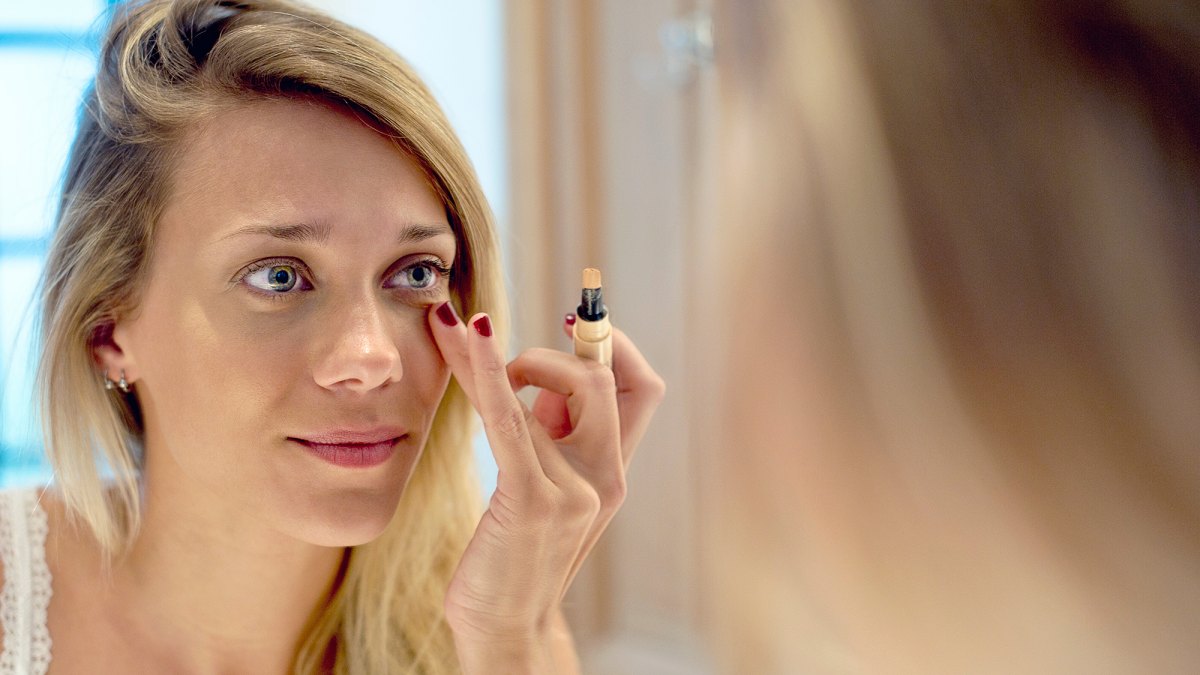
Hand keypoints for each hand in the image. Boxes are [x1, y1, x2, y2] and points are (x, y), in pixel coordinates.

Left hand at [427, 302, 664, 659]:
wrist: (505, 630)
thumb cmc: (514, 557)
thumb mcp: (546, 491)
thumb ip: (550, 440)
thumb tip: (530, 378)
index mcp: (613, 470)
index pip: (643, 388)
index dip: (615, 345)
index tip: (575, 320)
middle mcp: (606, 476)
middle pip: (604, 379)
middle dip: (554, 350)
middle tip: (508, 359)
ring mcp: (575, 489)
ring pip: (538, 396)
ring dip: (488, 356)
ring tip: (450, 334)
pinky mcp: (533, 499)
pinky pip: (511, 420)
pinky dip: (487, 374)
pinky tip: (466, 341)